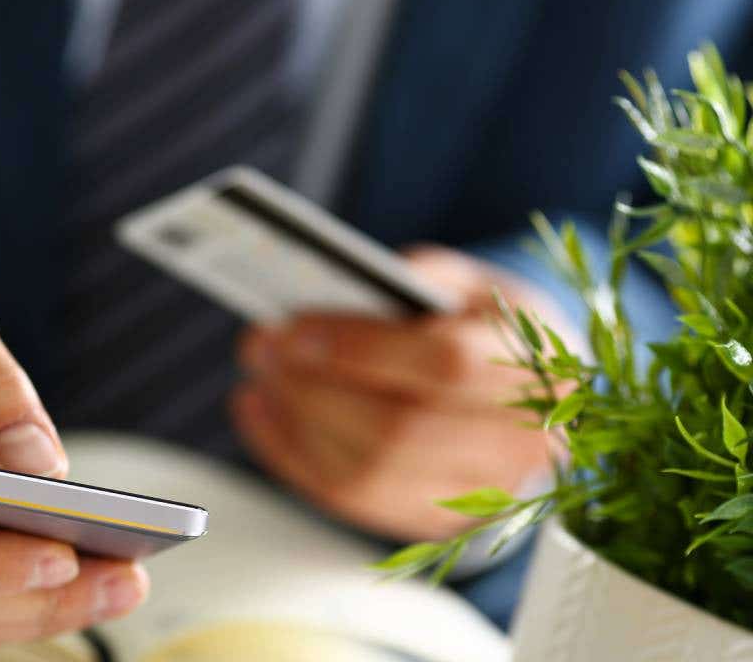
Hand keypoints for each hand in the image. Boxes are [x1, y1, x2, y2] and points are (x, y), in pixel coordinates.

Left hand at [232, 245, 569, 541]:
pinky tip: (261, 410)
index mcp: (539, 369)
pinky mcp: (432, 522)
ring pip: (365, 474)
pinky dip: (290, 454)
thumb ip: (422, 276)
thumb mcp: (471, 281)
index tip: (297, 328)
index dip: (362, 348)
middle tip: (262, 345)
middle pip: (397, 431)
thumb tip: (346, 287)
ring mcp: (478, 496)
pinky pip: (347, 499)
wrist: (525, 394)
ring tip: (260, 372)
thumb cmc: (484, 327)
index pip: (447, 366)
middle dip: (312, 387)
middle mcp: (519, 445)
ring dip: (293, 422)